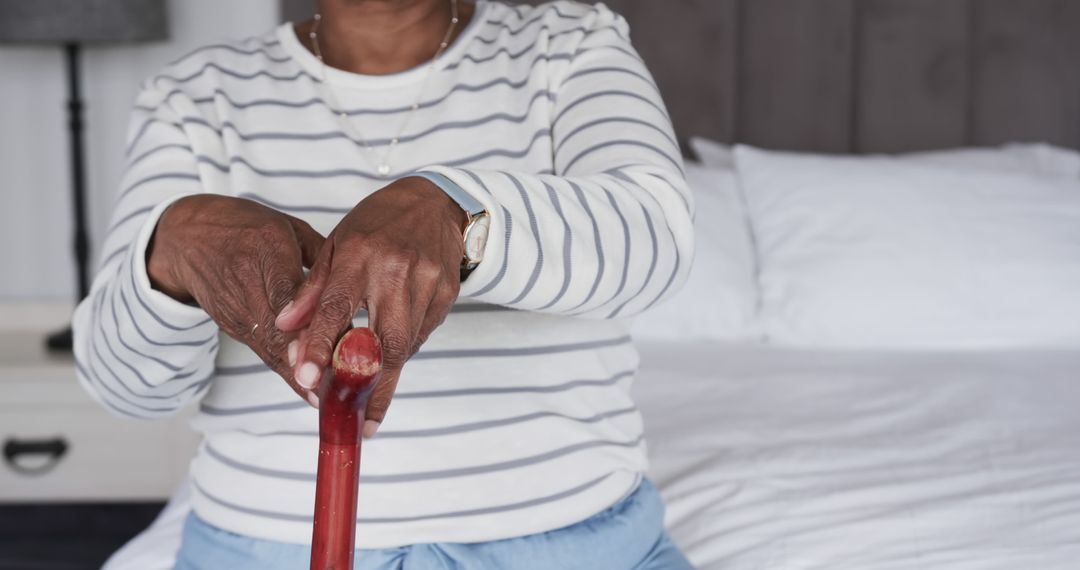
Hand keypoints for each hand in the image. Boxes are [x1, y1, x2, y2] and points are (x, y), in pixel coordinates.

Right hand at [147, 194, 324, 399]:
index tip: (328, 349)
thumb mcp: (288, 229)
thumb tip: (358, 288)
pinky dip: (287, 373)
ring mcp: (237, 310)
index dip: (305, 326)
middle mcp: (248, 285)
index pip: (288, 295)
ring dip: (298, 377)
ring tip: (329, 401)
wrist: (187, 238)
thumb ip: (323, 258)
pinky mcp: (232, 327)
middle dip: (307, 364)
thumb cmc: (247, 227)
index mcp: (266, 251)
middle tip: (336, 391)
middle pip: (278, 331)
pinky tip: (310, 392)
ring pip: (270, 349)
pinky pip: (263, 351)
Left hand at [275, 177, 465, 432]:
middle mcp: (395, 269)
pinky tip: (392, 356)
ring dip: (387, 375)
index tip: (307, 381)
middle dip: (370, 387)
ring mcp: (427, 282)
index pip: (335, 310)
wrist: (434, 203)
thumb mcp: (337, 245)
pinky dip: (404, 351)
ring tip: (371, 402)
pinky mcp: (448, 292)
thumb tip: (284, 328)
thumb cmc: (377, 224)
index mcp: (359, 256)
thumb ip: (311, 290)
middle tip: (358, 421)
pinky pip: (423, 334)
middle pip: (383, 342)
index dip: (319, 348)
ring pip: (406, 344)